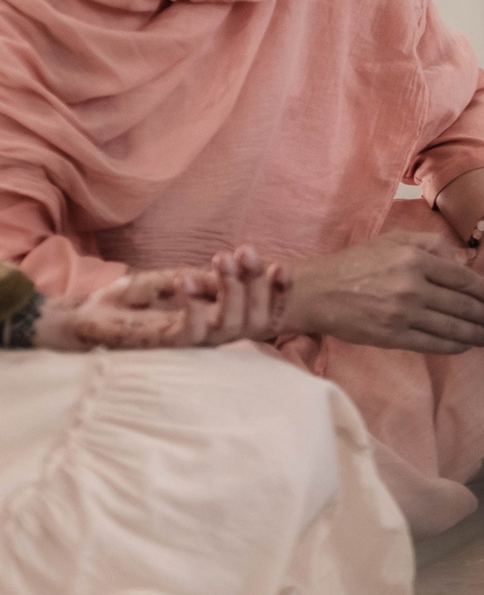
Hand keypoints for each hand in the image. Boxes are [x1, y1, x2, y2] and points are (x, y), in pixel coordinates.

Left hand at [38, 247, 291, 350]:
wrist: (89, 316)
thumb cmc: (132, 300)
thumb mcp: (174, 278)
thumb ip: (202, 276)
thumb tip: (233, 266)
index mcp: (221, 316)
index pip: (264, 309)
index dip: (280, 292)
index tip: (282, 265)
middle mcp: (214, 332)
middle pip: (255, 317)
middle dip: (255, 282)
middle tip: (244, 250)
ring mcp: (193, 341)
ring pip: (231, 325)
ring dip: (230, 289)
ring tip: (220, 258)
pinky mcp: (168, 344)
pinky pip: (192, 332)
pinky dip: (194, 305)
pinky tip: (185, 281)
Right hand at [280, 230, 483, 353]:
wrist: (314, 292)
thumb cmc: (355, 264)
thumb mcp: (393, 240)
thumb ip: (430, 244)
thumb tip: (462, 260)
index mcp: (415, 259)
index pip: (465, 279)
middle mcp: (412, 286)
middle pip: (464, 305)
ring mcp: (402, 313)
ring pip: (452, 327)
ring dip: (477, 333)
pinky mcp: (392, 336)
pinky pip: (433, 344)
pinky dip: (454, 346)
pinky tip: (465, 345)